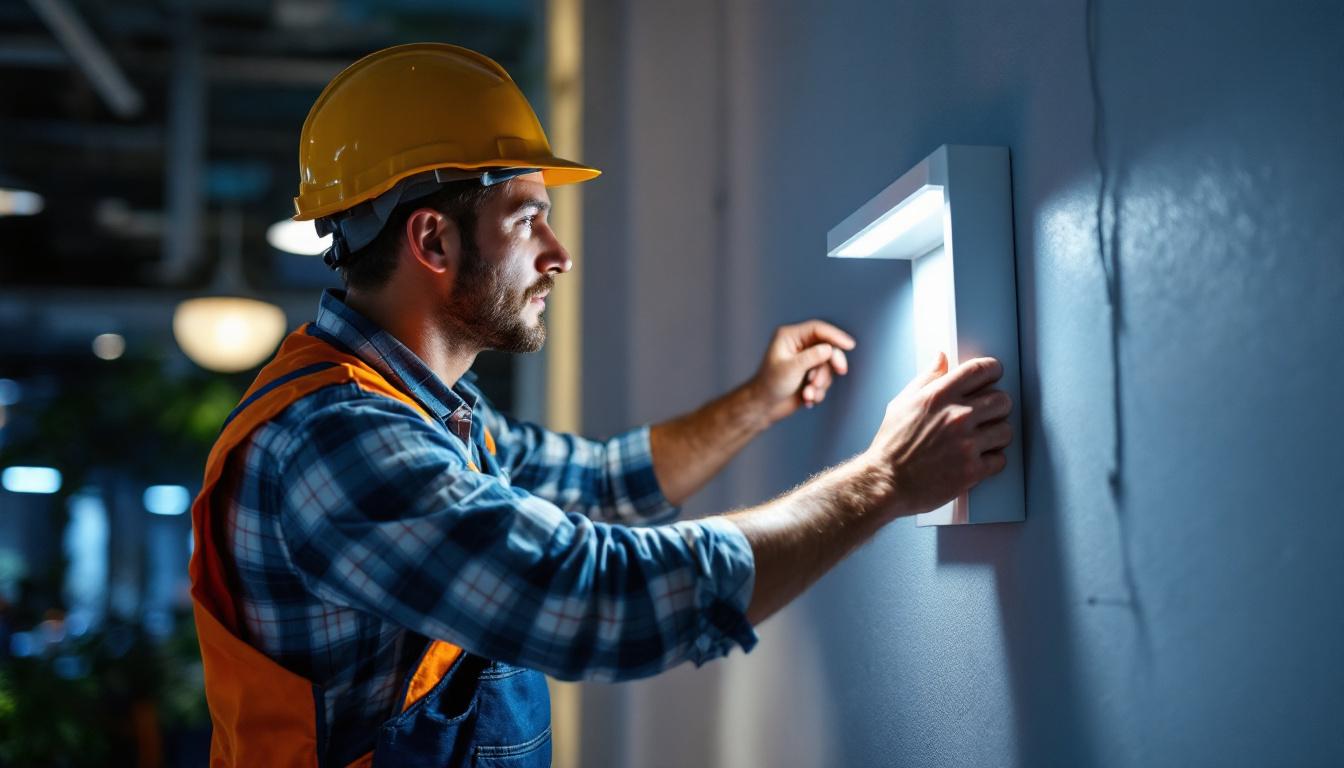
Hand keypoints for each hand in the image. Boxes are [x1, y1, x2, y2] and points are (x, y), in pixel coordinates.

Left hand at [749, 320, 856, 423]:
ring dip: (821, 383)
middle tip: (840, 371)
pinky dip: (819, 391)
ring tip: (808, 394)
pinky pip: (825, 379)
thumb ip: (811, 357)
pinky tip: (807, 399)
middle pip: (828, 347)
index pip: (818, 329)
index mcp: (790, 336)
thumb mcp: (791, 369)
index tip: (849, 345)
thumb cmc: (770, 385)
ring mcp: (806, 361)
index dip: (835, 335)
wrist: (764, 407)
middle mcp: (800, 346)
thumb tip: (829, 349)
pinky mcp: (810, 375)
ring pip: (828, 366)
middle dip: (831, 364)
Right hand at [863, 352, 1013, 518]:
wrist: (885, 483)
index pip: (980, 370)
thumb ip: (926, 379)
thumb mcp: (902, 403)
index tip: (993, 376)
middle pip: (1002, 400)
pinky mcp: (972, 471)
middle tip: (987, 415)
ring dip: (997, 435)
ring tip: (982, 440)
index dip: (992, 370)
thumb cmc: (891, 445)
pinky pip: (1000, 460)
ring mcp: (966, 445)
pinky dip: (991, 461)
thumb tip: (942, 358)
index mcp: (938, 396)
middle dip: (997, 406)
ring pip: (1006, 431)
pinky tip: (976, 460)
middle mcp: (956, 417)